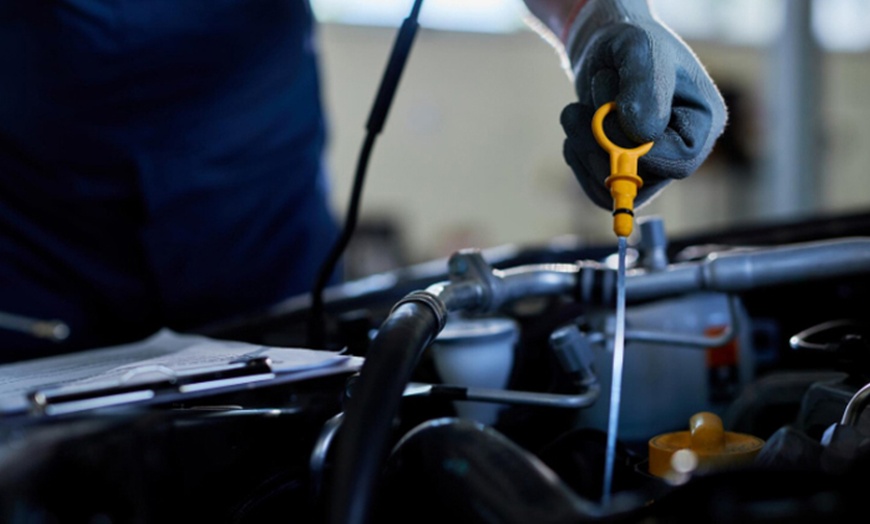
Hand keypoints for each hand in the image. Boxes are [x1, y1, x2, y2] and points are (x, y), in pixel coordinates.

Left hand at [560, 0, 726, 209]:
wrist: (606, 51)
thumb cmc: (630, 44)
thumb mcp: (639, 49)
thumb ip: (646, 85)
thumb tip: (642, 133)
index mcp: (703, 122)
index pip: (680, 161)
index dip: (640, 151)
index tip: (610, 112)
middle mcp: (682, 150)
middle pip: (643, 178)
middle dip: (601, 145)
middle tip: (577, 110)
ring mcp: (652, 166)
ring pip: (615, 187)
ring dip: (584, 149)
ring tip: (575, 112)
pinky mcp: (624, 173)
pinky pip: (596, 189)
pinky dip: (577, 158)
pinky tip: (575, 129)